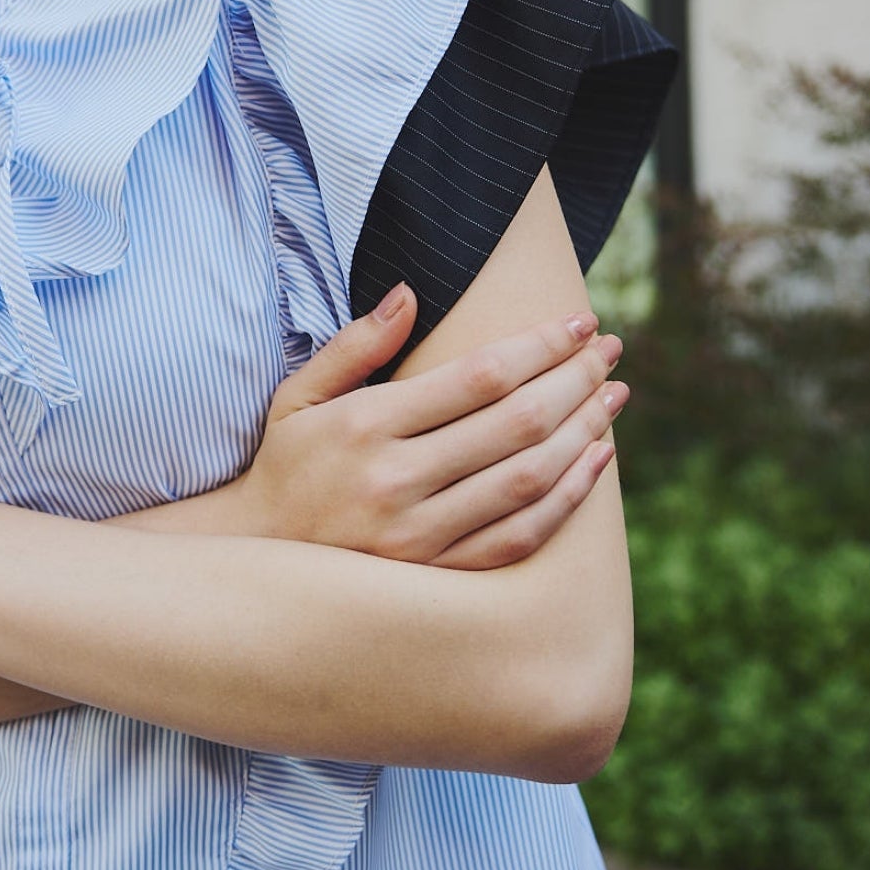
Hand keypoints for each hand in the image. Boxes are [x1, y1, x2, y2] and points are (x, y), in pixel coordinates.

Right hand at [230, 285, 626, 569]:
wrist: (257, 562)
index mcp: (366, 425)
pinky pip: (520, 537)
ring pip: (527, 478)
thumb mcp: (299, 395)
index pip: (479, 376)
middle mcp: (396, 480)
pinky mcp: (436, 576)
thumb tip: (409, 293)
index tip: (577, 321)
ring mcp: (420, 535)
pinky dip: (567, 498)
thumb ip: (355, 345)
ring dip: (582, 432)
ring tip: (612, 397)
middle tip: (609, 349)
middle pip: (515, 422)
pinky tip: (595, 462)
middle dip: (574, 378)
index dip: (539, 345)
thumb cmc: (285, 465)